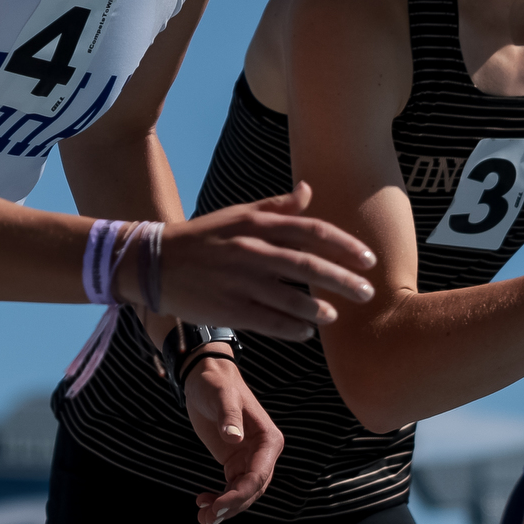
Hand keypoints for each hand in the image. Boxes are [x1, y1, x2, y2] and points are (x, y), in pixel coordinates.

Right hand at [161, 183, 376, 341]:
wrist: (154, 262)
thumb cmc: (203, 238)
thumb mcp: (238, 215)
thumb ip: (276, 206)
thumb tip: (308, 191)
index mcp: (257, 225)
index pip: (312, 232)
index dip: (345, 246)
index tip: (368, 260)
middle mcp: (252, 251)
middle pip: (309, 267)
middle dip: (344, 281)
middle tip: (367, 292)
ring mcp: (240, 282)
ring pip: (292, 299)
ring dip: (320, 310)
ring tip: (334, 315)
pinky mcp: (229, 309)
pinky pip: (270, 322)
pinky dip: (293, 329)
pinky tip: (306, 332)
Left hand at [178, 347, 280, 523]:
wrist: (205, 377)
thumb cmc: (216, 383)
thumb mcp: (221, 396)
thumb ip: (228, 416)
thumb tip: (234, 437)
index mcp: (269, 439)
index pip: (259, 476)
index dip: (240, 495)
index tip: (219, 507)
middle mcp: (264, 452)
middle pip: (252, 490)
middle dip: (232, 507)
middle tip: (208, 519)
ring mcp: (250, 459)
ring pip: (242, 493)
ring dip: (225, 508)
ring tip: (203, 518)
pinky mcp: (235, 462)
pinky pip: (231, 487)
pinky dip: (219, 498)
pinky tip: (202, 501)